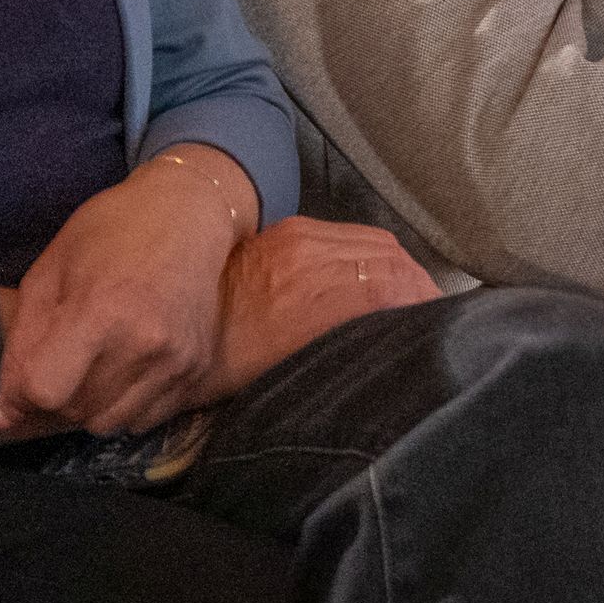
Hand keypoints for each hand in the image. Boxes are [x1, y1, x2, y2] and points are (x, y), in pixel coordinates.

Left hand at [0, 149, 256, 437]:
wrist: (190, 213)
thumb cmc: (111, 230)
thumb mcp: (50, 270)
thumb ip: (22, 344)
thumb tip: (1, 415)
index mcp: (101, 312)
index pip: (46, 392)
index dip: (20, 393)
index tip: (20, 379)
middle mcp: (145, 344)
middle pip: (75, 412)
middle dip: (53, 397)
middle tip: (58, 361)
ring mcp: (177, 361)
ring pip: (108, 423)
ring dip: (88, 405)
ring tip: (91, 364)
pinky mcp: (197, 369)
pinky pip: (144, 419)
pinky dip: (123, 405)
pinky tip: (123, 368)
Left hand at [205, 217, 441, 402]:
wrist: (163, 315)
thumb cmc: (220, 363)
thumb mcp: (282, 372)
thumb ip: (340, 348)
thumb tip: (385, 347)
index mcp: (313, 295)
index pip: (395, 285)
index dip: (426, 305)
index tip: (440, 328)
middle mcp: (312, 255)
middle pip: (393, 260)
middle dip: (421, 288)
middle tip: (434, 317)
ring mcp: (303, 236)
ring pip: (378, 243)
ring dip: (402, 270)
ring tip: (413, 300)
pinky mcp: (294, 230)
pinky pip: (355, 235)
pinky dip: (379, 256)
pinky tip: (379, 279)